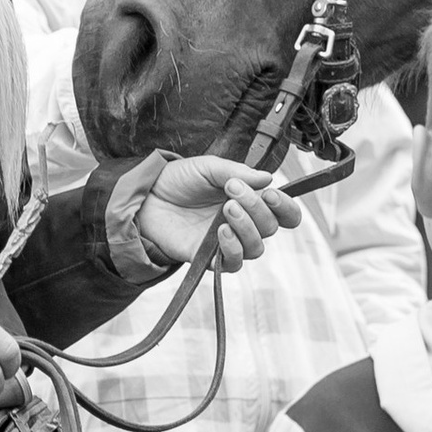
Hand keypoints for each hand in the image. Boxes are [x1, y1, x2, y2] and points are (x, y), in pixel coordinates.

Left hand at [131, 153, 301, 272]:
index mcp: (250, 201)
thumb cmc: (179, 181)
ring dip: (247, 227)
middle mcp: (244, 224)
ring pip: (256, 248)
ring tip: (226, 209)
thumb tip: (268, 178)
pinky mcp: (209, 258)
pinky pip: (233, 263)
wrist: (146, 197)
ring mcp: (227, 242)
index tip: (271, 193)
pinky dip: (232, 248)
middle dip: (257, 208)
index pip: (284, 212)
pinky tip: (220, 232)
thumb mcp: (208, 167)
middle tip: (232, 191)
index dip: (285, 206)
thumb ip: (237, 172)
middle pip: (271, 227)